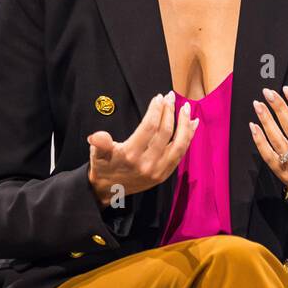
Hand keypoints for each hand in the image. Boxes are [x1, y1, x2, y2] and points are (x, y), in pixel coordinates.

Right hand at [87, 92, 195, 207]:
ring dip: (184, 124)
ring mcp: (159, 170)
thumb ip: (99, 144)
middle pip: (165, 133)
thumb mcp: (96, 155)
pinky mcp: (165, 174)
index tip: (158, 97)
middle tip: (170, 96)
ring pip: (179, 144)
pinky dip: (188, 137)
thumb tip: (95, 137)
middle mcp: (147, 164)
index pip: (149, 128)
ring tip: (185, 107)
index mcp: (130, 156)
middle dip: (169, 112)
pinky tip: (192, 123)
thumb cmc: (103, 166)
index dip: (156, 110)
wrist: (108, 190)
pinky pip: (181, 153)